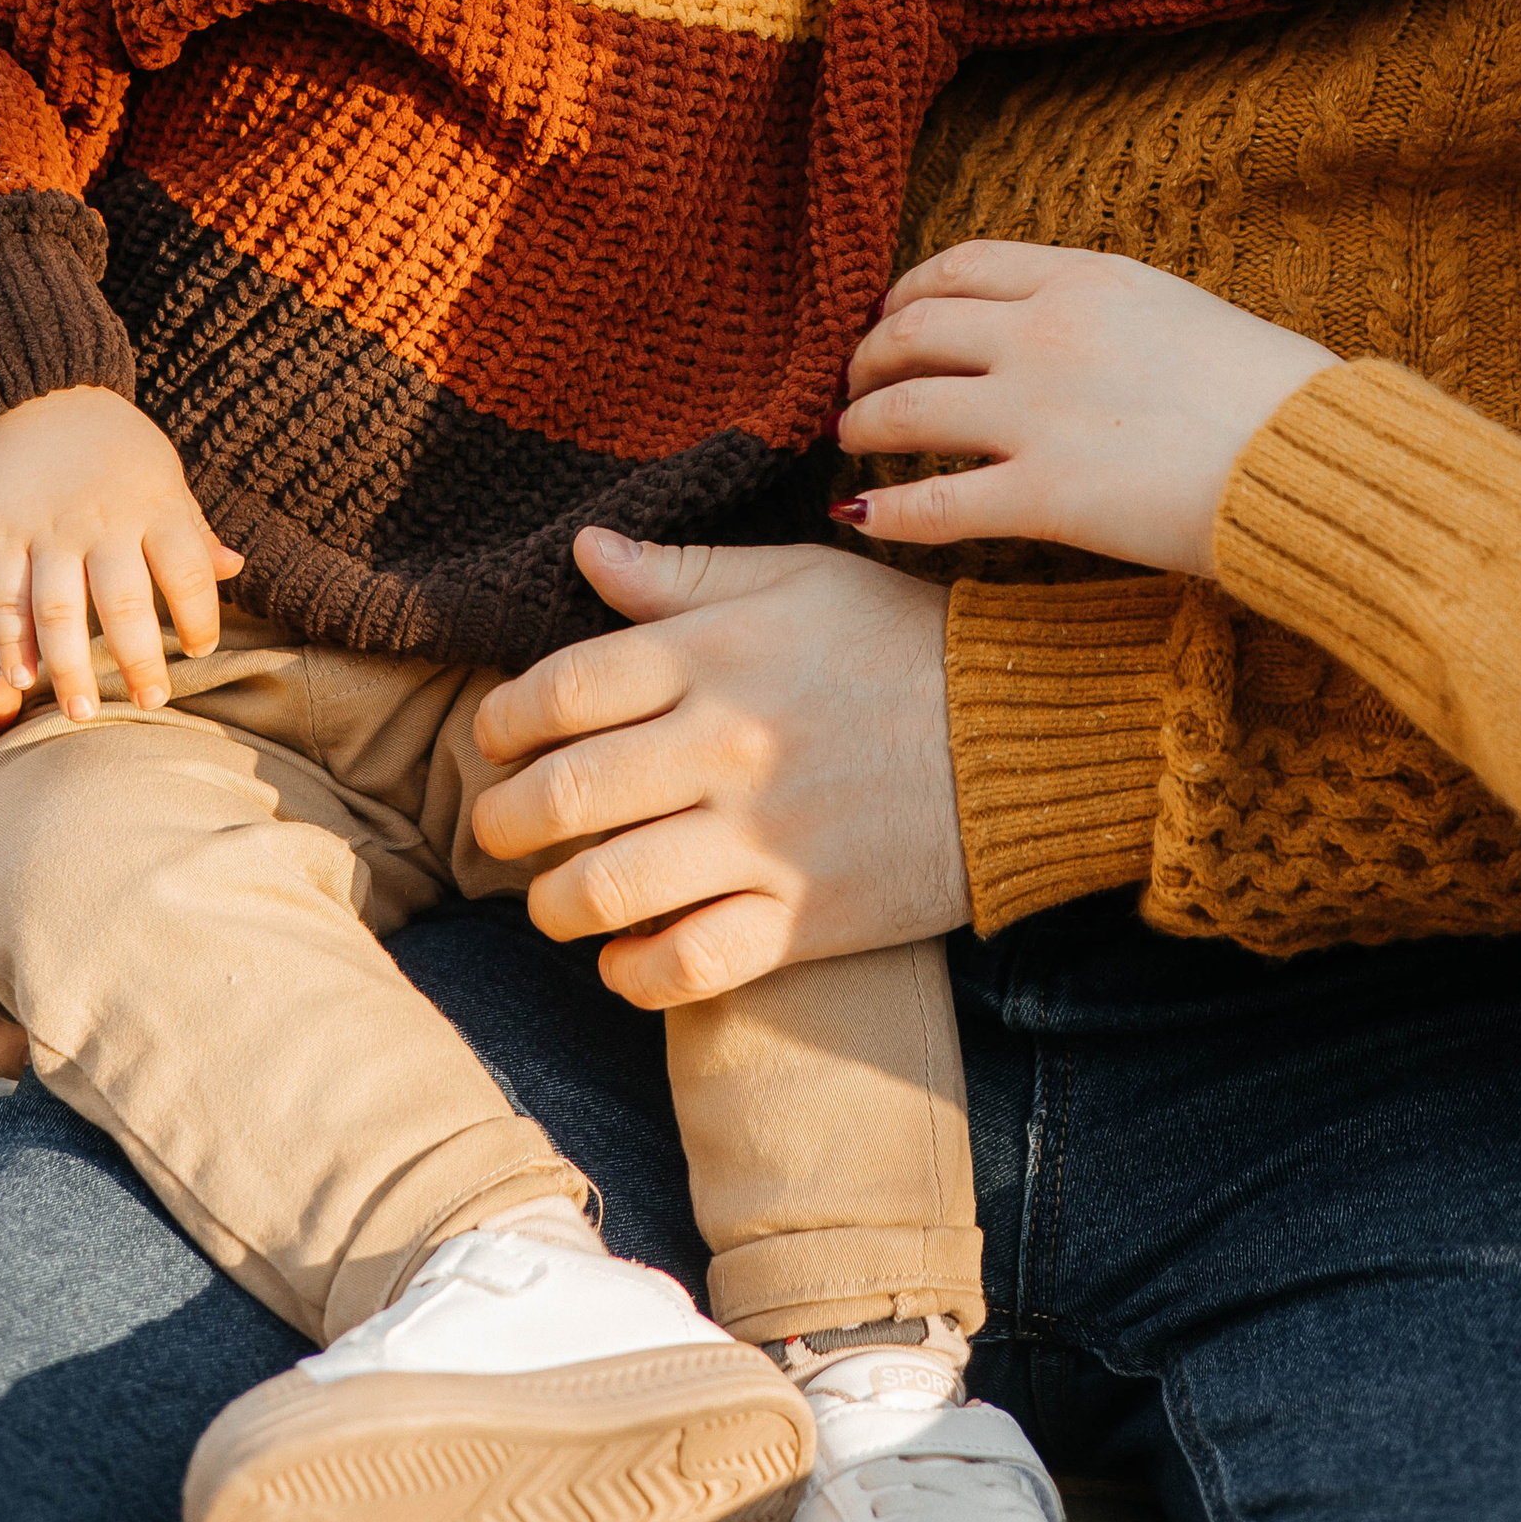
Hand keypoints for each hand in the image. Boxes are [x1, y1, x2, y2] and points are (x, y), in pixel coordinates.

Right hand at [0, 386, 240, 719]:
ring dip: (70, 667)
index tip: (201, 650)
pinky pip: (4, 595)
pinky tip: (22, 679)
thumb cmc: (115, 445)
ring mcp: (47, 527)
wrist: (40, 393)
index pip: (187, 571)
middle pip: (124, 601)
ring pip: (58, 608)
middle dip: (139, 659)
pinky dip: (11, 642)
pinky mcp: (0, 532)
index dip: (199, 616)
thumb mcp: (165, 473)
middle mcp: (102, 519)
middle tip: (151, 702)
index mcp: (154, 503)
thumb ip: (192, 527)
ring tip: (82, 713)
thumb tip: (235, 569)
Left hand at [469, 534, 963, 1010]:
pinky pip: (688, 965)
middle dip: (505, 820)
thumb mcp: (798, 578)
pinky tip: (624, 958)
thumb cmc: (902, 641)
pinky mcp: (804, 916)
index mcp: (717, 650)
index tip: (496, 737)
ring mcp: (763, 838)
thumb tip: (587, 549)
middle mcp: (726, 743)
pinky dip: (635, 973)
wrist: (1024, 736)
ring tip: (556, 899)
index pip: (562, 687)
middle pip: (564, 794)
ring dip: (555, 905)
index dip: (504, 719)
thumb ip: (685, 573)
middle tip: (501, 827)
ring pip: (606, 890)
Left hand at [837, 242, 1335, 575]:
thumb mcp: (1180, 311)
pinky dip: (885, 511)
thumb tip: (1070, 334)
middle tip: (856, 381)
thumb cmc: (1272, 392)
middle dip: (870, 355)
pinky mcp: (1044, 496)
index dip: (907, 291)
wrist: (1311, 459)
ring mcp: (1037, 413)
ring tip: (850, 439)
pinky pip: (934, 504)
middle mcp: (1044, 332)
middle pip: (914, 329)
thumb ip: (1108, 314)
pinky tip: (861, 517)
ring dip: (863, 424)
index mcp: (1084, 277)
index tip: (891, 314)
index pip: (960, 265)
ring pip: (904, 410)